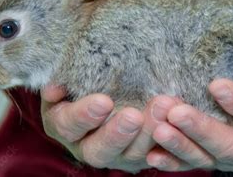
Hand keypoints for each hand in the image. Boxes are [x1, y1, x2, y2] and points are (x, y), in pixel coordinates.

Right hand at [40, 85, 179, 172]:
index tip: (104, 101)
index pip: (68, 126)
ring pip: (133, 154)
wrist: (108, 88)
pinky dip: (168, 139)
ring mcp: (117, 154)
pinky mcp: (141, 154)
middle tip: (134, 116)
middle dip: (117, 134)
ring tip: (163, 109)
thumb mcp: (69, 77)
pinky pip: (156, 153)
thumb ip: (64, 79)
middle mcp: (87, 146)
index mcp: (64, 126)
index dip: (84, 116)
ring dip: (149, 133)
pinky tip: (177, 120)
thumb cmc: (83, 80)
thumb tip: (55, 87)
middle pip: (100, 150)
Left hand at [147, 64, 232, 173]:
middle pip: (231, 147)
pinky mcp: (222, 160)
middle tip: (175, 110)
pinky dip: (174, 161)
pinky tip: (153, 154)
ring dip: (181, 144)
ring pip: (209, 159)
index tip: (217, 85)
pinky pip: (196, 165)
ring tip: (158, 126)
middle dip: (201, 130)